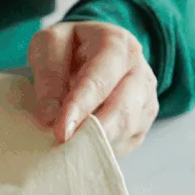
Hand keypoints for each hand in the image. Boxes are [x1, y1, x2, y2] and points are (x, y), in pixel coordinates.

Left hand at [27, 21, 158, 155]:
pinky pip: (128, 140)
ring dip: (97, 143)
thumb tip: (49, 116)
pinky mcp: (144, 117)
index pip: (99, 81)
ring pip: (128, 129)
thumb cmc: (68, 47)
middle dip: (92, 132)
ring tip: (69, 150)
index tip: (60, 132)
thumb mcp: (48, 45)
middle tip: (63, 148)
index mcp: (117, 44)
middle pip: (122, 109)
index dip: (79, 108)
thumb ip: (48, 75)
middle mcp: (139, 69)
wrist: (88, 50)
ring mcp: (146, 95)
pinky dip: (105, 148)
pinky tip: (83, 147)